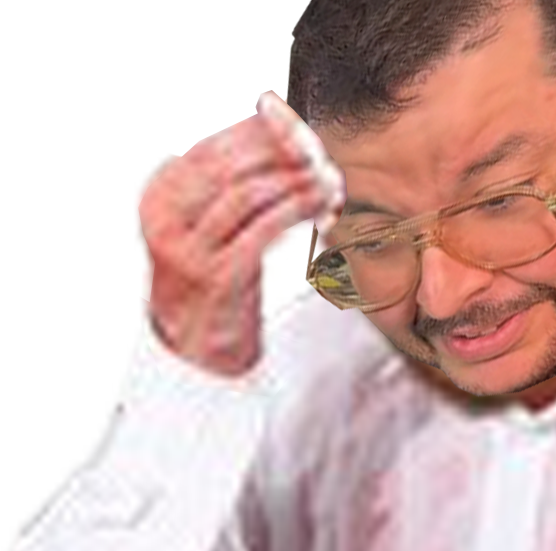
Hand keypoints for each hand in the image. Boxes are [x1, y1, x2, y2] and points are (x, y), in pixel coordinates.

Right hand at [138, 91, 343, 377]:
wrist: (197, 352)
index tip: (297, 127)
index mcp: (159, 201)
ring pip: (248, 195)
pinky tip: (321, 208)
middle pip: (231, 167)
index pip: (209, 148)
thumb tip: (275, 128)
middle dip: (281, 155)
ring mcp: (188, 252)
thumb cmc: (214, 281)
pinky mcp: (216, 278)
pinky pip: (262, 231)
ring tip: (329, 180)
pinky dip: (296, 213)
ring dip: (295, 182)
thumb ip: (233, 188)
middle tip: (321, 154)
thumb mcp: (211, 228)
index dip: (256, 132)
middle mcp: (165, 222)